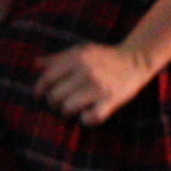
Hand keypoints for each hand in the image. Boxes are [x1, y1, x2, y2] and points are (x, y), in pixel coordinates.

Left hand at [34, 40, 155, 125]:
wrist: (135, 60)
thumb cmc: (104, 56)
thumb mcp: (81, 50)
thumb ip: (58, 58)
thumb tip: (35, 63)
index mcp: (77, 58)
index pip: (48, 77)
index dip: (39, 89)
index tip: (39, 95)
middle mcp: (86, 71)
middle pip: (55, 96)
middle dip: (53, 103)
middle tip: (58, 103)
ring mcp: (98, 87)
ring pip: (68, 108)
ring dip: (67, 112)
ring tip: (71, 109)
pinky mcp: (110, 100)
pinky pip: (89, 118)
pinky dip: (85, 119)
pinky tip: (86, 114)